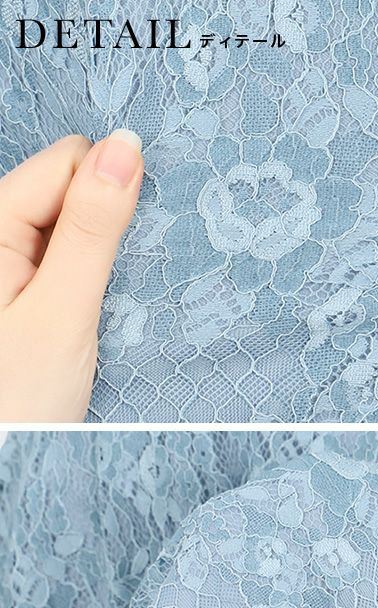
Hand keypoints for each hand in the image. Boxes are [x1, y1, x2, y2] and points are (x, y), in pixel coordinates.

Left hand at [0, 131, 142, 421]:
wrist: (9, 459)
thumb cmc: (16, 401)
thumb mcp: (61, 313)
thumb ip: (92, 231)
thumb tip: (125, 147)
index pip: (64, 164)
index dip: (109, 189)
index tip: (134, 238)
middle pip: (71, 191)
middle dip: (109, 223)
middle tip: (116, 282)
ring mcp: (14, 266)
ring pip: (78, 227)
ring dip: (107, 255)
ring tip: (111, 302)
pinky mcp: (31, 293)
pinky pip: (74, 261)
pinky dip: (99, 277)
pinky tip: (105, 309)